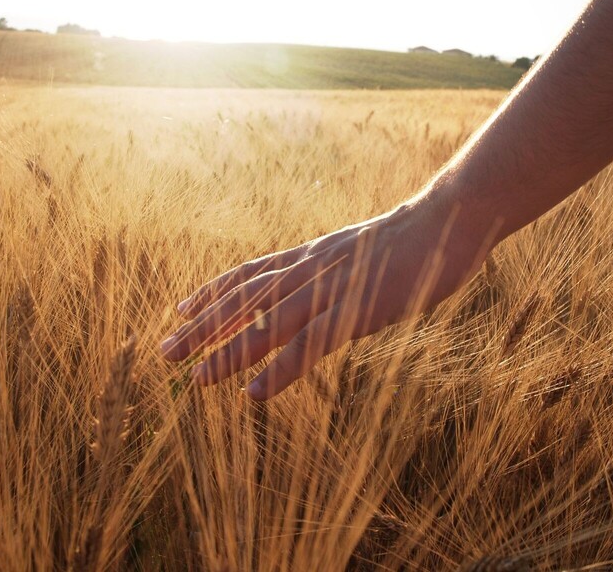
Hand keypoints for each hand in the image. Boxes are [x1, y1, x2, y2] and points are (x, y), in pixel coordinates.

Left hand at [159, 195, 493, 399]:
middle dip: (204, 327)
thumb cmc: (413, 239)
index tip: (182, 310)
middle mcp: (311, 269)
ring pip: (268, 323)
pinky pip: (310, 344)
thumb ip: (338, 267)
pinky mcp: (355, 310)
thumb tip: (324, 283)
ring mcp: (331, 289)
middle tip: (165, 351)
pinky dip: (280, 370)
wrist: (446, 219)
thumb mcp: (364, 251)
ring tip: (196, 378)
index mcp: (313, 256)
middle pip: (246, 300)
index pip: (251, 274)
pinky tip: (255, 393)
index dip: (214, 292)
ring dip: (229, 351)